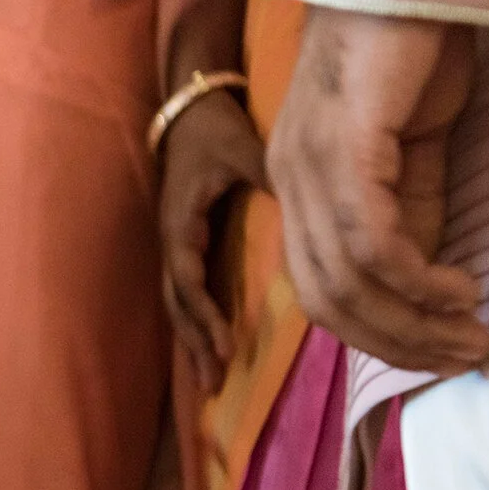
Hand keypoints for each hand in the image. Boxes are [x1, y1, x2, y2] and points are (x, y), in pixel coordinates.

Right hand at [158, 88, 267, 393]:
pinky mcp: (187, 241)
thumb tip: (315, 214)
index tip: (224, 346)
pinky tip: (211, 345)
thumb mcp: (243, 149)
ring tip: (209, 379)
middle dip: (194, 343)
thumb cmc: (215, 128)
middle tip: (214, 383)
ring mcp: (177, 242)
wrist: (188, 106)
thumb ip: (272, 178)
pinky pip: (188, 290)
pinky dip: (197, 322)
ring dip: (192, 340)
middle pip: (176, 303)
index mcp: (181, 221)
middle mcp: (173, 239)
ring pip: (178, 302)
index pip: (187, 278)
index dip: (204, 315)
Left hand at [270, 9, 488, 373]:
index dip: (374, 333)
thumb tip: (421, 277)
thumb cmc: (411, 51)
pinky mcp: (343, 148)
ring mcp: (309, 165)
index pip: (317, 289)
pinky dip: (414, 278)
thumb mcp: (410, 148)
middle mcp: (290, 182)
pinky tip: (457, 288)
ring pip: (349, 279)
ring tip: (469, 334)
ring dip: (413, 321)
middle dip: (397, 342)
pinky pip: (370, 239)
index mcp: (298, 184)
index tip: (437, 352)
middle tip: (462, 357)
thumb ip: (410, 209)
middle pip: (327, 300)